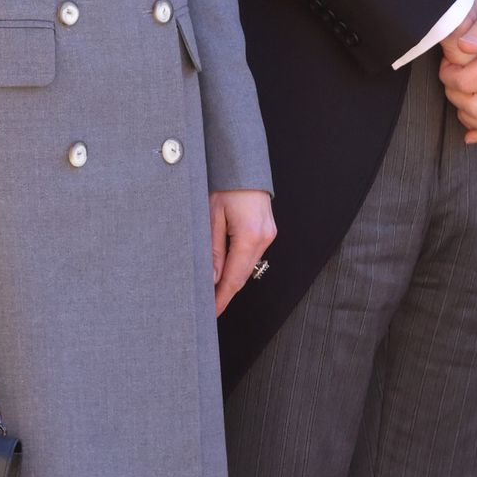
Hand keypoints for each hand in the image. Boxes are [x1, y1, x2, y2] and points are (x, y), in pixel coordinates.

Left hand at [209, 190, 276, 315]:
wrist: (244, 165)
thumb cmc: (225, 183)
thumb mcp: (211, 216)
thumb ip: (212, 250)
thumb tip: (212, 278)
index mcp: (250, 235)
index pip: (234, 278)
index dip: (221, 298)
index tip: (211, 311)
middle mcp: (264, 238)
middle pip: (242, 276)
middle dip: (225, 293)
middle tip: (208, 307)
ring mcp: (268, 235)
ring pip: (247, 267)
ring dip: (231, 280)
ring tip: (211, 292)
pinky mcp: (267, 231)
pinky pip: (251, 256)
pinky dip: (238, 267)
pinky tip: (224, 272)